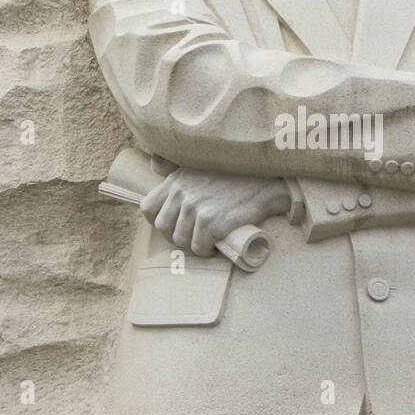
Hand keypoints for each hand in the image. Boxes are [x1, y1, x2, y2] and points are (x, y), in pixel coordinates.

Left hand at [140, 169, 289, 254]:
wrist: (267, 182)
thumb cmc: (236, 175)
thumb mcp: (200, 163)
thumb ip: (175, 164)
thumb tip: (153, 163)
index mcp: (176, 179)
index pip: (148, 207)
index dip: (158, 221)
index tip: (172, 226)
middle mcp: (182, 192)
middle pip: (163, 228)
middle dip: (176, 237)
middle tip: (193, 237)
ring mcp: (196, 207)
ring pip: (181, 240)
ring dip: (193, 245)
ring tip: (206, 241)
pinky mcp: (212, 221)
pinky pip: (199, 247)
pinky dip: (206, 251)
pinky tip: (215, 246)